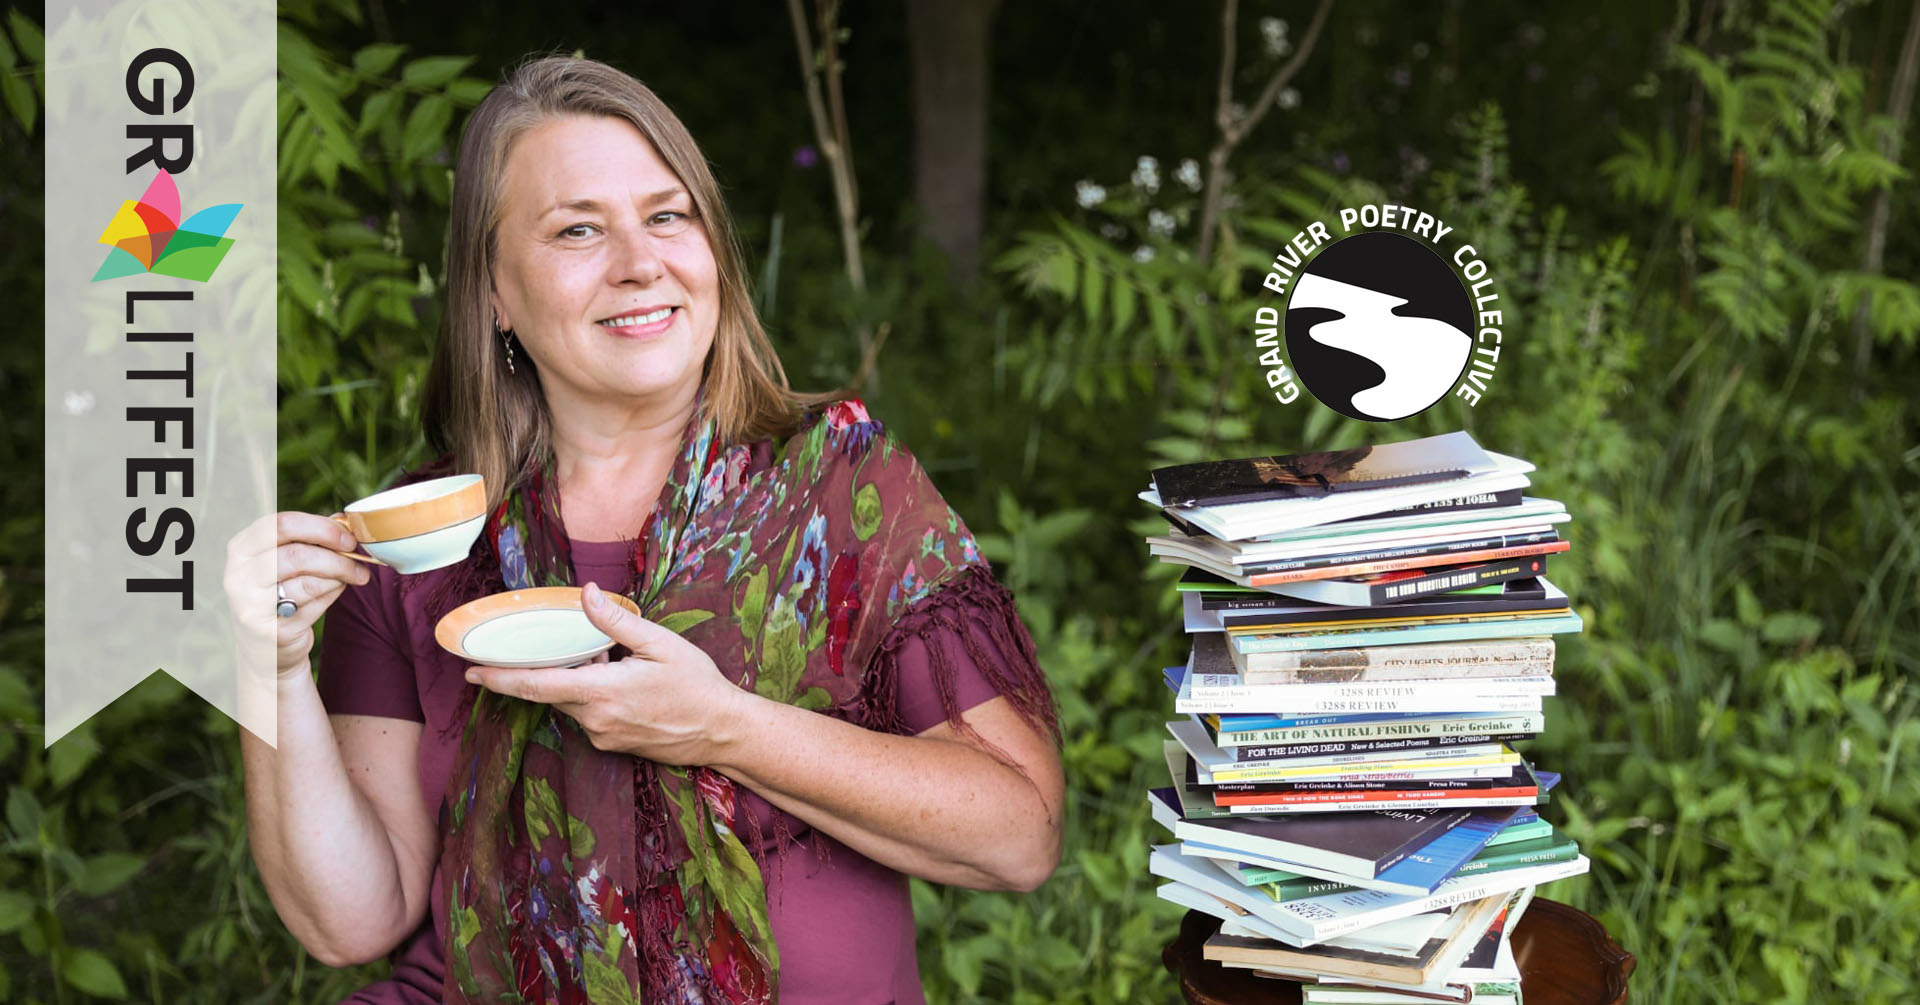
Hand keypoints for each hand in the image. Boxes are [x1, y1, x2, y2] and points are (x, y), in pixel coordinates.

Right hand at [223, 511, 373, 680]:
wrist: (267, 650)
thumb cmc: (281, 593)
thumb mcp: (285, 561)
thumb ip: (309, 539)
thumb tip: (344, 521)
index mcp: (241, 548)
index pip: (282, 524)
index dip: (321, 528)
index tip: (348, 536)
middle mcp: (238, 576)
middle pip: (297, 554)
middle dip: (336, 555)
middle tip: (358, 557)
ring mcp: (251, 606)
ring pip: (309, 581)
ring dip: (340, 575)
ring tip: (354, 575)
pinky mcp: (271, 631)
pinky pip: (313, 604)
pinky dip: (332, 593)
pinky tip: (336, 589)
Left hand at [464, 582, 753, 764]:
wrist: (723, 732)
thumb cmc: (697, 685)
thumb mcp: (661, 643)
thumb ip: (617, 621)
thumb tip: (586, 594)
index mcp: (603, 692)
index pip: (538, 685)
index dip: (501, 678)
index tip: (472, 672)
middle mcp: (595, 720)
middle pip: (551, 692)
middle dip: (548, 669)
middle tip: (559, 647)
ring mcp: (603, 736)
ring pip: (571, 704)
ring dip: (577, 681)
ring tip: (613, 663)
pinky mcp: (612, 745)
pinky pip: (588, 716)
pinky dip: (592, 696)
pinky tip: (622, 683)